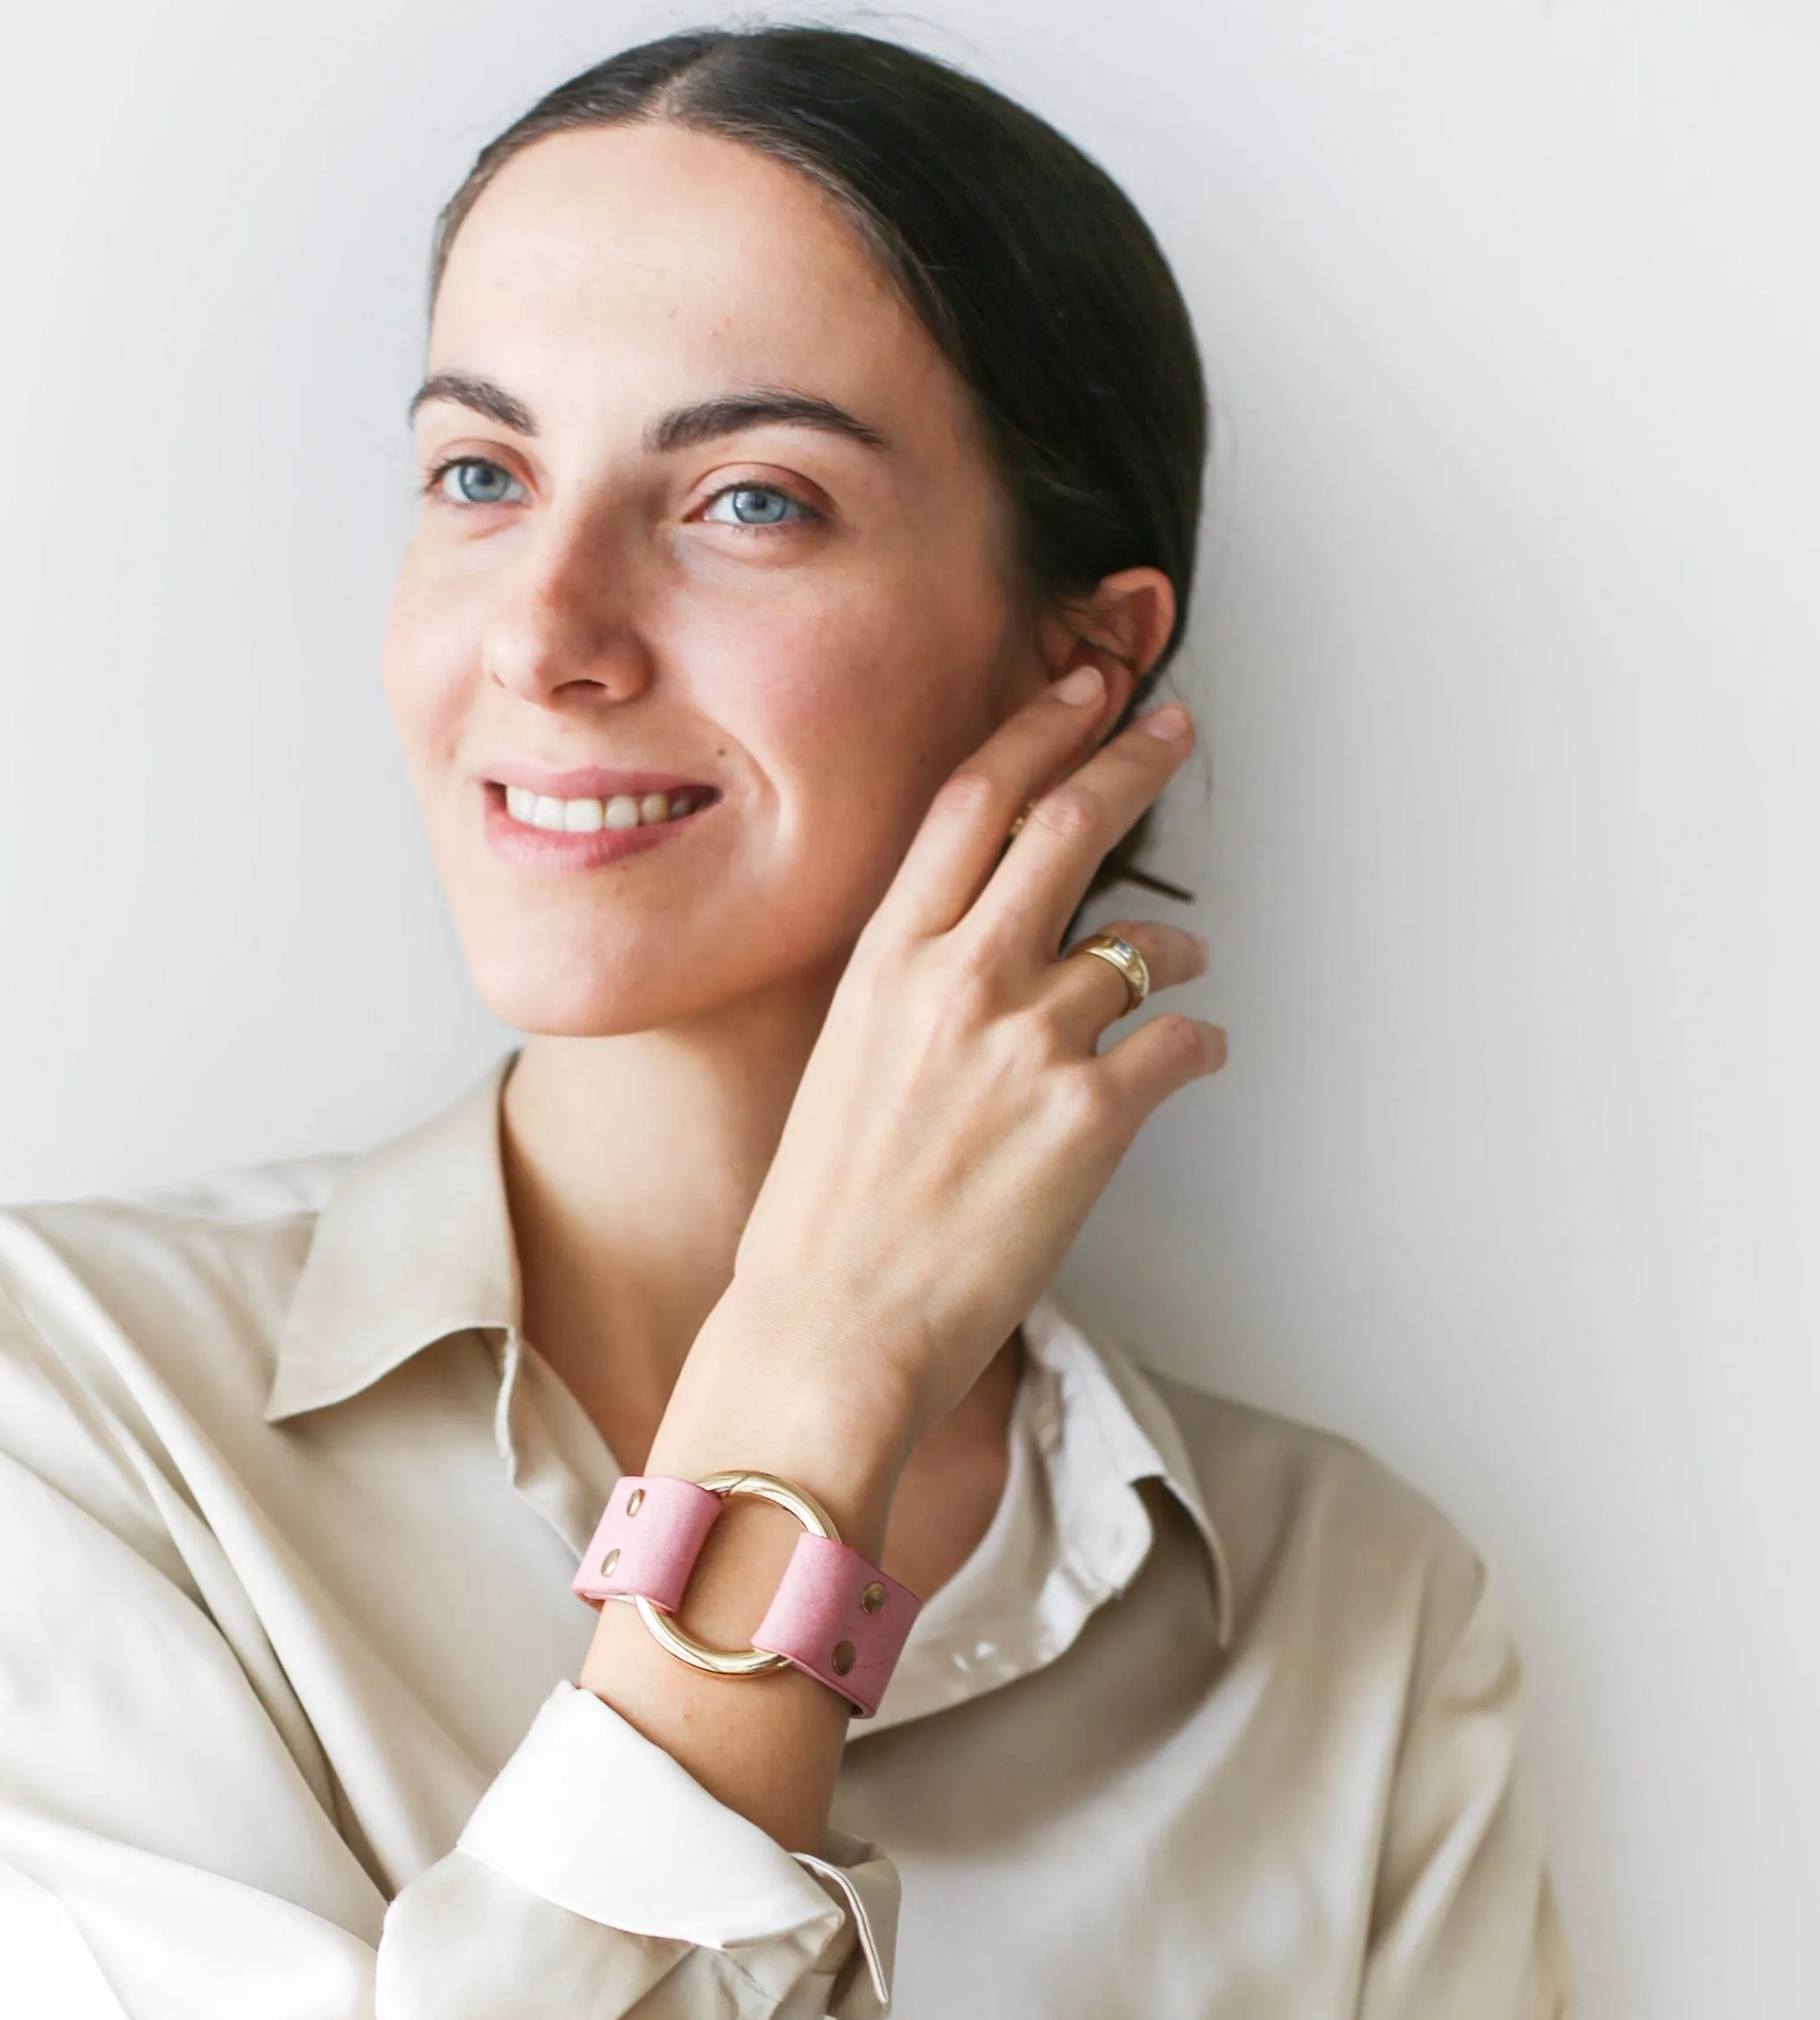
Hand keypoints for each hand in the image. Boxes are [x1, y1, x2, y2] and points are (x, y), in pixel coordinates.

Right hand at [676, 678, 1219, 1532]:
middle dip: (1130, 761)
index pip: (971, 804)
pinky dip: (1200, 1045)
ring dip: (1176, 948)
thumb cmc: (820, 1229)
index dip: (1038, 729)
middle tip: (1171, 727)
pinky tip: (1196, 1058)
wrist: (827, 1332)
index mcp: (882, 967)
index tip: (1081, 687)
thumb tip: (974, 972)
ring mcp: (1026, 1044)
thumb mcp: (840, 1074)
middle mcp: (956, 984)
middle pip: (1067, 826)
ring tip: (1187, 960)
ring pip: (1141, 948)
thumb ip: (908, 1004)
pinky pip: (1181, 1045)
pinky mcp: (1090, 1116)